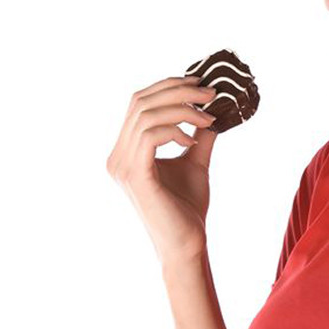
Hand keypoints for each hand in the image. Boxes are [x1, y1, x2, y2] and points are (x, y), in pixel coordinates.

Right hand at [105, 77, 218, 267]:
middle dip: (178, 92)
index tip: (199, 84)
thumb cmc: (187, 209)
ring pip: (146, 115)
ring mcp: (122, 166)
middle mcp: (117, 156)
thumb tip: (211, 108)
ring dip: (182, 109)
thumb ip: (197, 134)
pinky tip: (193, 140)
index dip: (167, 86)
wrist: (186, 244)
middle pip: (140, 102)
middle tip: (210, 94)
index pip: (138, 103)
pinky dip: (176, 130)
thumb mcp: (194, 161)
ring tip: (208, 118)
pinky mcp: (135, 175)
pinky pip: (151, 135)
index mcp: (125, 151)